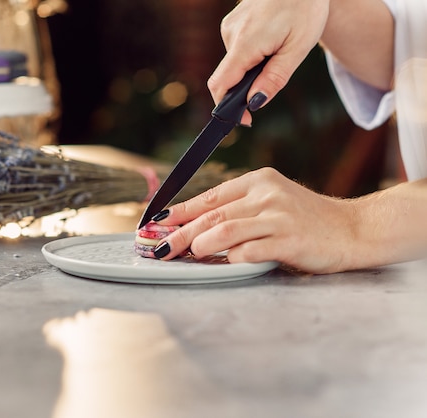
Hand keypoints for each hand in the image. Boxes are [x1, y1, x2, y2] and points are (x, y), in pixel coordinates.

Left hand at [152, 168, 356, 273]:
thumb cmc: (306, 219)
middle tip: (159, 247)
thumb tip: (193, 226)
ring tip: (185, 255)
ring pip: (225, 229)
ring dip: (199, 244)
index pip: (210, 196)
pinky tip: (225, 263)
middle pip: (211, 214)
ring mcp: (278, 216)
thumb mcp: (271, 202)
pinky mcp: (289, 239)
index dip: (180, 211)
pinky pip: (250, 250)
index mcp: (258, 180)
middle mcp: (266, 194)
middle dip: (180, 233)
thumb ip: (238, 210)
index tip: (156, 223)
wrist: (353, 229)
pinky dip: (232, 258)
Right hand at [208, 0, 329, 123]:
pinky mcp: (232, 22)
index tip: (244, 120)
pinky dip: (252, 54)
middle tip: (278, 70)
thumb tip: (254, 103)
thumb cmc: (305, 8)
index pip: (220, 84)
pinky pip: (238, 49)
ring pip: (235, 63)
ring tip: (280, 47)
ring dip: (253, 68)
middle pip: (229, 76)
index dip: (226, 107)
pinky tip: (272, 38)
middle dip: (248, 85)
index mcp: (245, 43)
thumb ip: (274, 78)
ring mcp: (229, 26)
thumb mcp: (298, 48)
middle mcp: (230, 34)